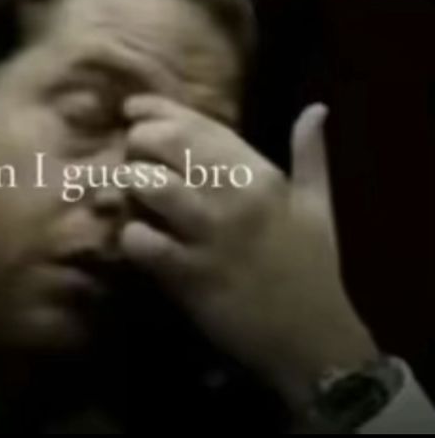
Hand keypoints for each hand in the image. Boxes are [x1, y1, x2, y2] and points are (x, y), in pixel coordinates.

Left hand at [119, 94, 378, 412]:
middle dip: (138, 141)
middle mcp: (233, 197)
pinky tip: (136, 237)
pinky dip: (130, 235)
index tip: (133, 107)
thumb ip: (311, 154)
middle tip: (132, 150)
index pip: (201, 126)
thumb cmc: (313, 268)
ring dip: (129, 183)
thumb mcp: (317, 205)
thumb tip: (316, 108)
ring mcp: (209, 236)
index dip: (159, 110)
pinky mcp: (189, 276)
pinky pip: (142, 242)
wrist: (312, 338)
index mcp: (262, 175)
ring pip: (150, 187)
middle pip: (168, 146)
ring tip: (127, 190)